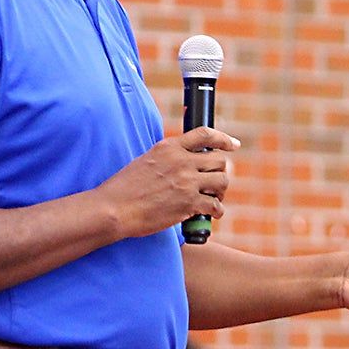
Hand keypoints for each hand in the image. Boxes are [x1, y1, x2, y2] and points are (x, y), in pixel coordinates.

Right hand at [98, 126, 239, 238]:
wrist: (114, 208)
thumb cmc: (124, 188)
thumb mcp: (146, 160)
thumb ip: (167, 158)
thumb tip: (182, 162)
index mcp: (169, 147)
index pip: (205, 134)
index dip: (223, 139)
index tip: (233, 144)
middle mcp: (182, 161)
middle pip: (219, 160)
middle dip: (220, 172)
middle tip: (214, 184)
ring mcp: (187, 182)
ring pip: (222, 181)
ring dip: (220, 192)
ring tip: (213, 199)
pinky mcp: (189, 204)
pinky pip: (215, 206)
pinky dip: (216, 211)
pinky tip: (211, 214)